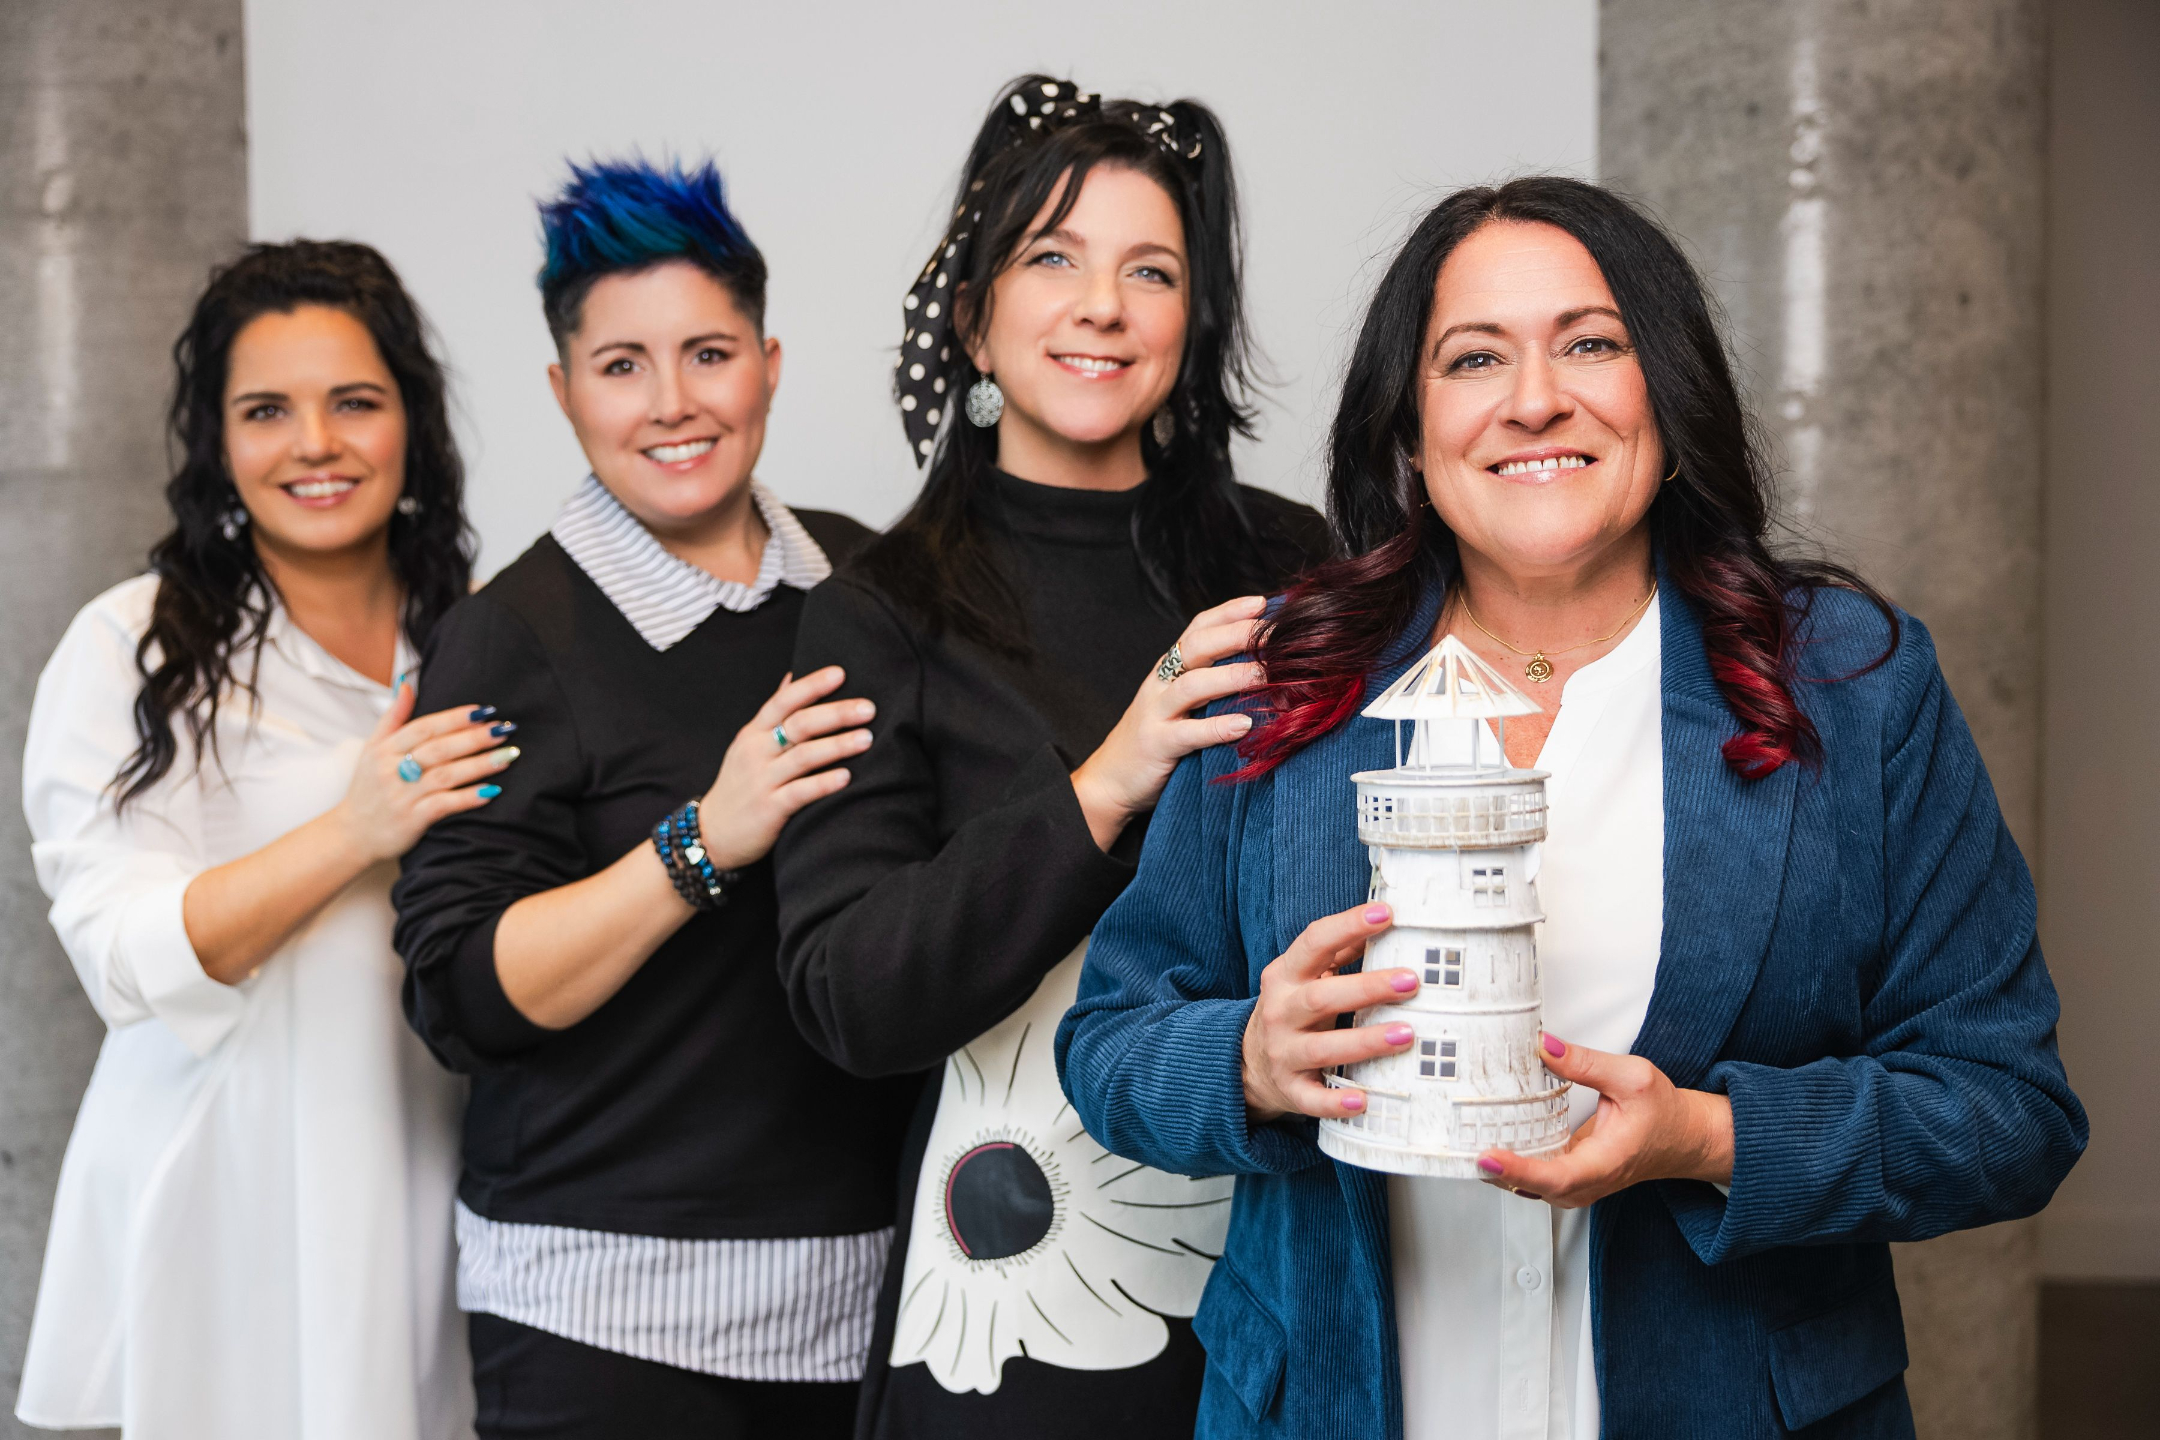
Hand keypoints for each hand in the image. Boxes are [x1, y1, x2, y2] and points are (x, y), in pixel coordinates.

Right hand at [332, 683, 519, 862]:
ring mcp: (402, 796)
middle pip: (439, 749)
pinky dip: (469, 798)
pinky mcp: (412, 820)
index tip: (485, 711)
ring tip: (508, 756)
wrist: (352, 835)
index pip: (424, 728)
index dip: (455, 718)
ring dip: (480, 765)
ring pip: (446, 775)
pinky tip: (492, 791)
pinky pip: (444, 806)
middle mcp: (392, 770)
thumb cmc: (368, 789)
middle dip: (475, 738)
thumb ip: (393, 717)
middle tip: (505, 730)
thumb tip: (407, 682)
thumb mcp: (372, 749)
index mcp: (384, 749)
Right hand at [694, 666, 872, 870]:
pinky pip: (800, 793)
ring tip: (867, 738)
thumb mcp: (748, 744)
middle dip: (836, 714)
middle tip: (868, 708)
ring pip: (803, 757)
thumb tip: (794, 676)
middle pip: (799, 725)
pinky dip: (824, 783)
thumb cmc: (740, 784)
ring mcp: (762, 780)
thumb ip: (774, 713)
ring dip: (838, 746)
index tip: (840, 673)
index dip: (812, 685)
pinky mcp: (768, 809)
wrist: (712, 833)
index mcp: (754, 733)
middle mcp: (756, 752)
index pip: (783, 701)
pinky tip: (847, 777)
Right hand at [1070, 595, 1269, 850]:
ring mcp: (1156, 712)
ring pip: (1193, 685)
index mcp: (1169, 667)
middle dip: (1236, 636)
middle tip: (1274, 634)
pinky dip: (1217, 728)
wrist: (1110, 779)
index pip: (1199, 627)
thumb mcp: (1181, 703)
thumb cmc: (1157, 738)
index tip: (1263, 603)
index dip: (1229, 612)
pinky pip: (1188, 733)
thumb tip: (1265, 670)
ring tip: (1265, 676)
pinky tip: (1244, 726)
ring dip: (1231, 677)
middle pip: (1198, 647)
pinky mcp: (1156, 743)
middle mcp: (1161, 682)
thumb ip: (1212, 684)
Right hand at [1240, 902, 1418, 1123]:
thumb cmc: (1292, 1011)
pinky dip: (1336, 1102)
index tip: (1387, 914)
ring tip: (1406, 1034)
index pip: (1314, 942)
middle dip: (1367, 988)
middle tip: (1410, 981)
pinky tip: (1365, 1100)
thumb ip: (1337, 952)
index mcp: (1285, 976)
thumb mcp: (1304, 977)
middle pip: (1321, 998)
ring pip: (1322, 1049)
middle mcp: (1280, 1012)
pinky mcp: (1289, 1089)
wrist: (1245, 1063)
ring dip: (1365, 1042)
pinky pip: (1313, 1099)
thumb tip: (1384, 922)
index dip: (1349, 925)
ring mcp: (1282, 1053)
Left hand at [1473, 1034, 1734, 1206]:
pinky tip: (1489, 1144)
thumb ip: (1586, 1064)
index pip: (1556, 1178)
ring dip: (1499, 1171)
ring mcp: (1578, 1185)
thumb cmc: (1662, 1112)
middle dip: (1497, 1172)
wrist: (1682, 1138)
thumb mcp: (1632, 1076)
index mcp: (1606, 1162)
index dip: (1518, 1171)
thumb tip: (1544, 1046)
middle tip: (1461, 1146)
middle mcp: (1589, 1182)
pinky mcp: (1570, 1178)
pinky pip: (1534, 1180)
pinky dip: (1511, 1167)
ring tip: (1465, 1145)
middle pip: (1534, 1189)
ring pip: (1529, 1189)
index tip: (1488, 1158)